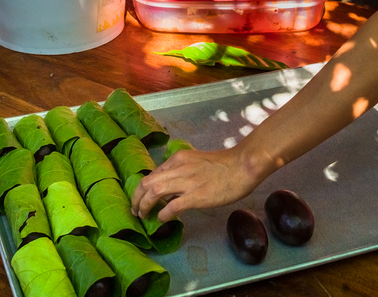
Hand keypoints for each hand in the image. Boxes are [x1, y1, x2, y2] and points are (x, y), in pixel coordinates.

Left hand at [130, 147, 259, 221]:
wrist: (242, 166)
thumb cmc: (223, 165)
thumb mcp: (195, 161)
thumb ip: (181, 171)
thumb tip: (171, 187)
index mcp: (177, 159)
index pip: (152, 174)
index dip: (143, 189)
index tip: (141, 199)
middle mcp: (177, 168)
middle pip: (146, 183)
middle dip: (136, 198)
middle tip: (135, 210)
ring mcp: (186, 182)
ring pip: (154, 193)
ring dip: (144, 206)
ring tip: (143, 216)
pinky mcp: (195, 196)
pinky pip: (171, 206)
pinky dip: (162, 214)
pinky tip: (162, 219)